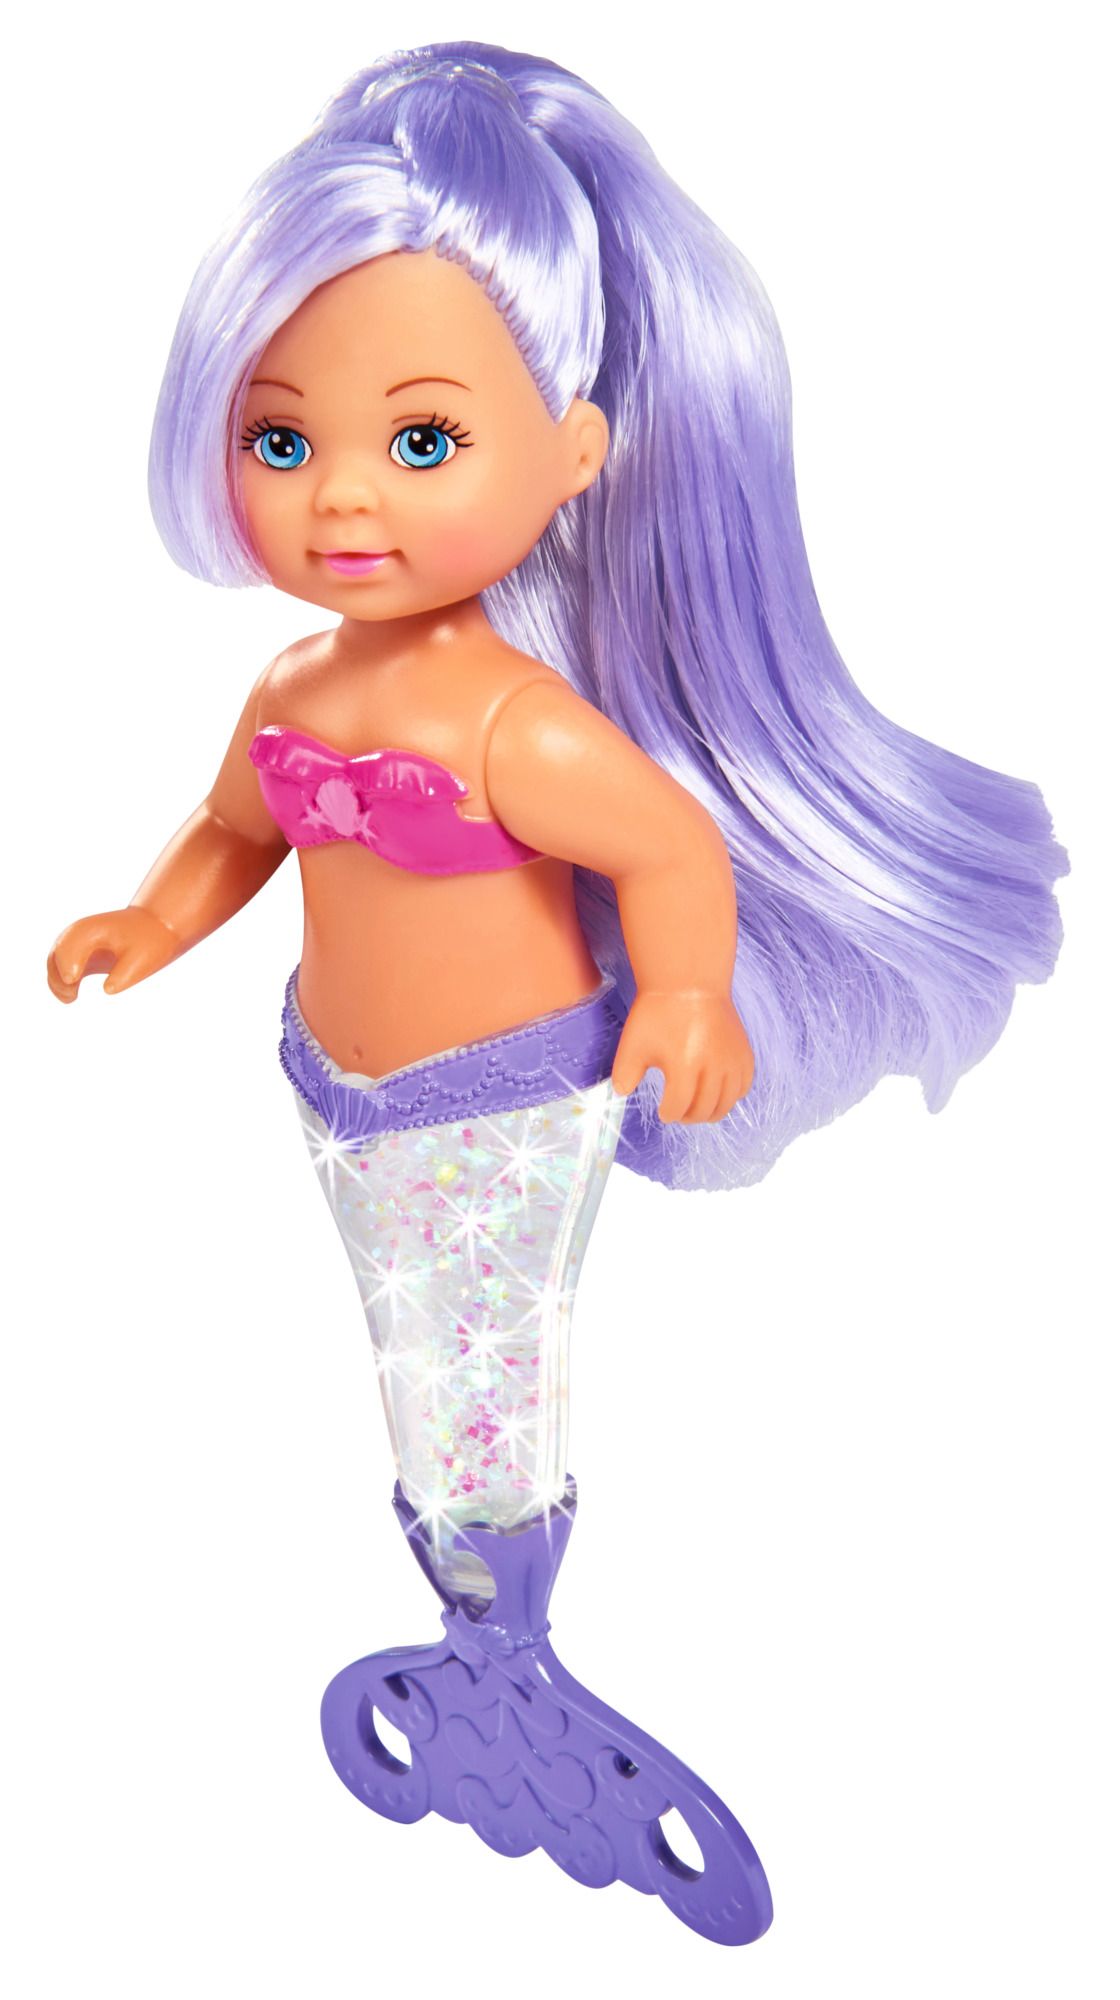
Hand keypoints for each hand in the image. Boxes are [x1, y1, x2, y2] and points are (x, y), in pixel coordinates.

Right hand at [47, 907, 180, 1002]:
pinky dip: (62, 984)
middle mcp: (79, 933)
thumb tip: (106, 990)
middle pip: (57, 954)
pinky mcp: (78, 956)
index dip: (68, 961)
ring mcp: (76, 944)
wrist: (152, 928)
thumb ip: (126, 974)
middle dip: (59, 976)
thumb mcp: (144, 957)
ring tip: (70, 999)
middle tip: (71, 997)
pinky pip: (61, 971)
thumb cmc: (149, 941)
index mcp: (93, 929)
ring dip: (57, 982)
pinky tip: (71, 997)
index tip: (72, 980)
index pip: (72, 944)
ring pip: (55, 964)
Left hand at [611, 990, 754, 1122]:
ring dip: (710, 1111)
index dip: (668, 1114)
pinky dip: (731, 1096)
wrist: (690, 982)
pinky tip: (717, 1092)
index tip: (662, 1111)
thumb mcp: (633, 1044)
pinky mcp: (744, 1053)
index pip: (678, 1108)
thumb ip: (624, 1074)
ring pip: (727, 1103)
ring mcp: (732, 1061)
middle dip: (688, 1116)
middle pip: (704, 1110)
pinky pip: (743, 1087)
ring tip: (697, 1106)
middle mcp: (713, 1067)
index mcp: (684, 1067)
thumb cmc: (658, 1012)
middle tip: (679, 1111)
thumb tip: (623, 1093)